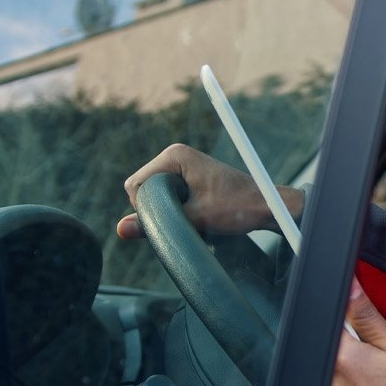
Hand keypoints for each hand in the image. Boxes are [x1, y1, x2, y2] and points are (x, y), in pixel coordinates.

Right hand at [115, 143, 304, 239]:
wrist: (266, 207)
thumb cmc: (237, 208)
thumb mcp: (195, 219)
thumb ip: (156, 223)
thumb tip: (119, 229)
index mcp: (174, 155)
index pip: (135, 185)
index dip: (146, 207)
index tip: (174, 217)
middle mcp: (174, 156)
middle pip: (142, 190)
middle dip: (157, 210)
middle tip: (187, 218)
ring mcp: (180, 167)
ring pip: (154, 197)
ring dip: (167, 212)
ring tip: (194, 217)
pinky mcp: (186, 178)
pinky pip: (166, 197)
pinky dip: (176, 210)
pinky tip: (195, 216)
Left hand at [323, 281, 385, 385]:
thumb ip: (369, 316)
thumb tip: (350, 287)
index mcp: (342, 360)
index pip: (326, 321)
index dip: (343, 318)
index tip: (360, 327)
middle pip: (323, 350)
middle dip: (345, 347)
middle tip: (375, 360)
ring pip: (323, 377)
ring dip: (342, 373)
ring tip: (374, 384)